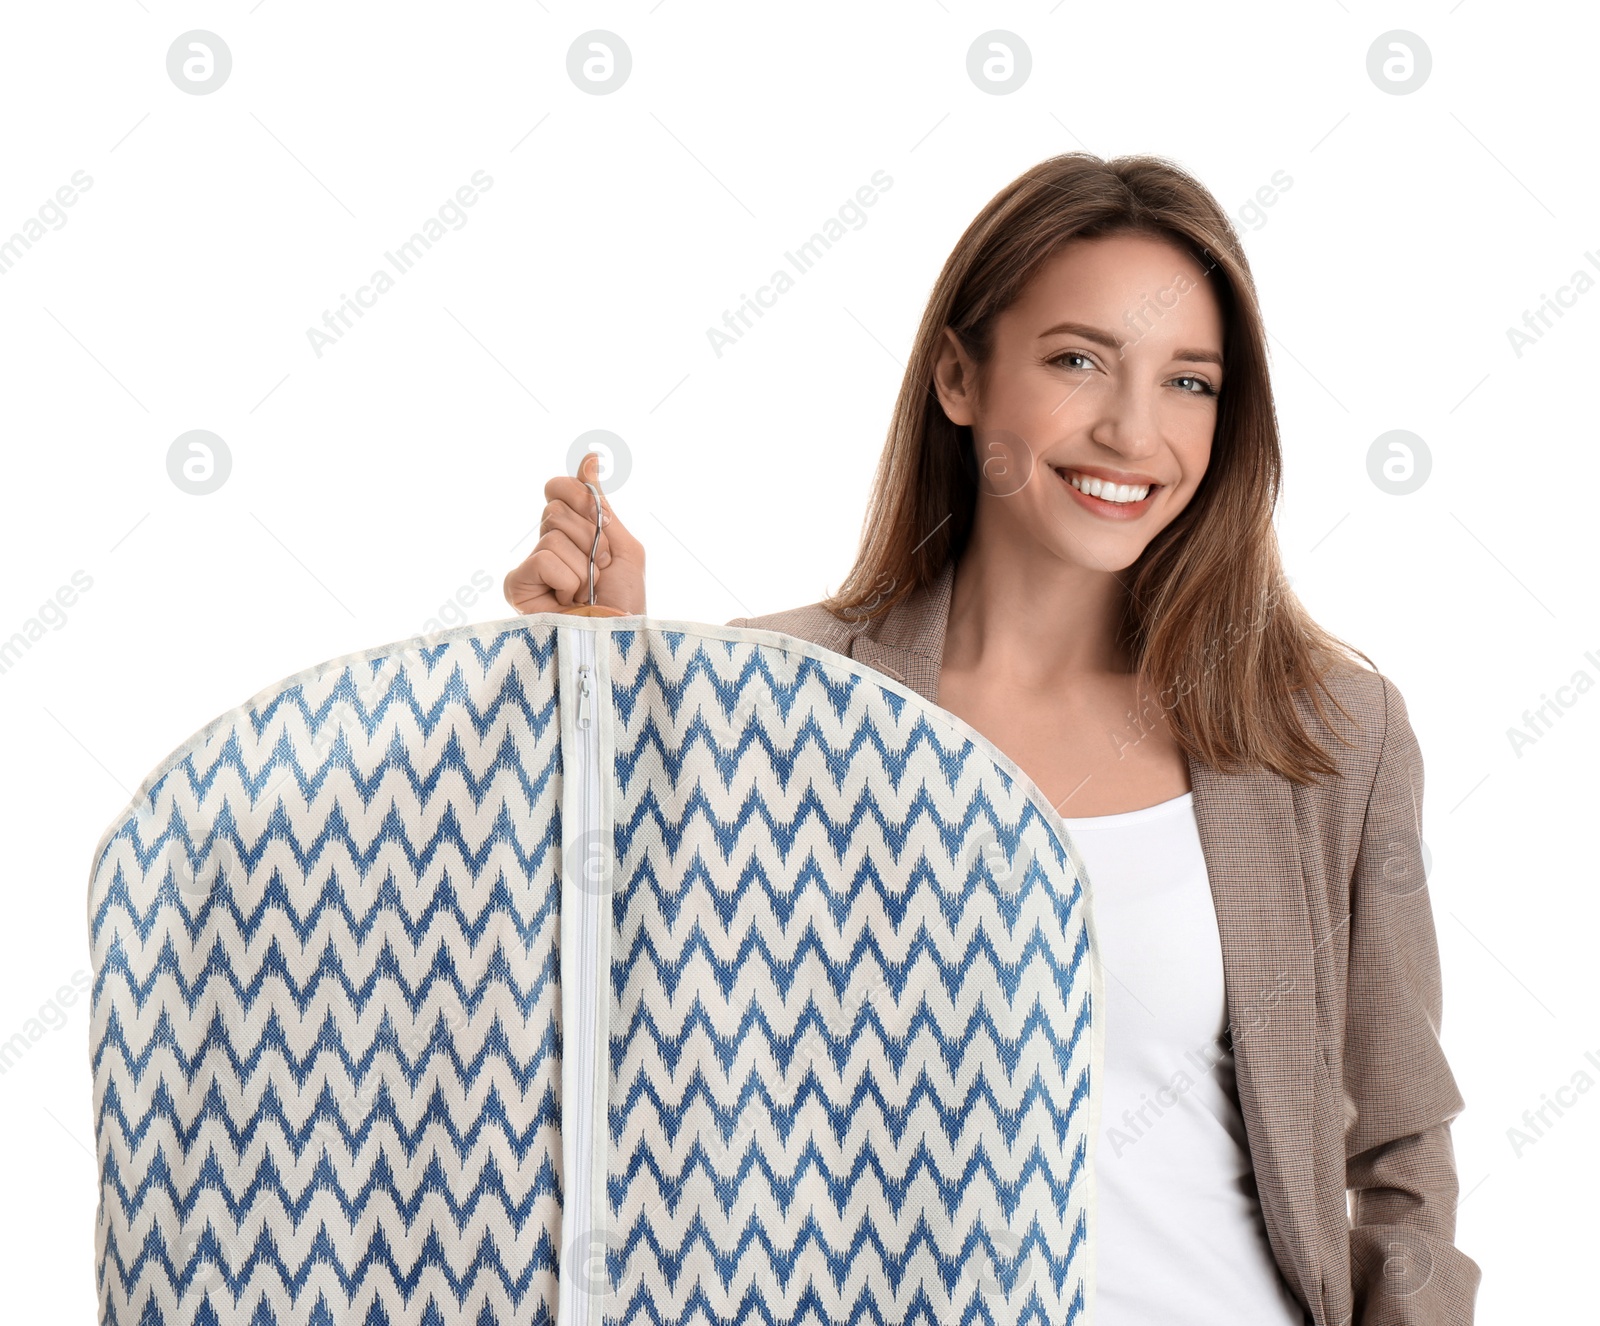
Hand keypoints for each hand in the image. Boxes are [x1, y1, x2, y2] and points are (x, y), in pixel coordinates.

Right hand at [502, 451, 645, 614]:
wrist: (617, 639)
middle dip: (590, 541)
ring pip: (554, 534)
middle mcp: (545, 547)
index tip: (598, 525)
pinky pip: (543, 558)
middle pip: (557, 510)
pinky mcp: (516, 586)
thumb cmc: (625, 602)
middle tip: (598, 573)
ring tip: (585, 593)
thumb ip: (600, 505)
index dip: (581, 499)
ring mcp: (529, 568)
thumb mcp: (623, 547)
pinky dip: (567, 579)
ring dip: (583, 567)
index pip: (560, 489)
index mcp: (570, 536)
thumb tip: (589, 457)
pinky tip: (568, 602)